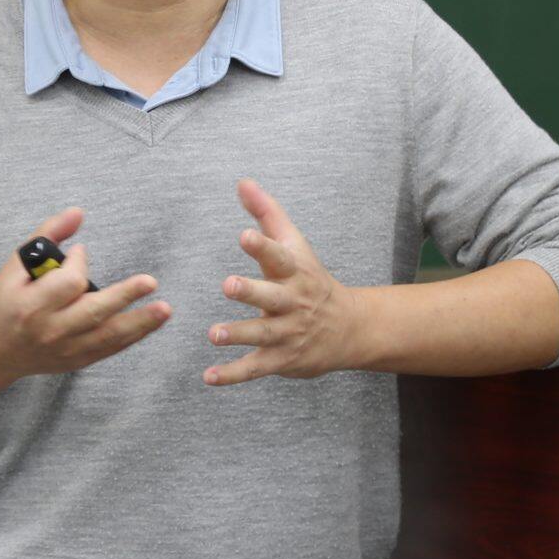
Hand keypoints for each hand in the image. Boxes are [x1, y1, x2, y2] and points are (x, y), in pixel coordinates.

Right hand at [0, 206, 173, 382]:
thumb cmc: (4, 302)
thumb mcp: (15, 266)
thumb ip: (47, 236)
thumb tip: (78, 212)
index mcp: (31, 305)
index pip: (68, 283)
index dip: (79, 263)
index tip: (79, 254)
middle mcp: (50, 330)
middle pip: (93, 312)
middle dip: (124, 296)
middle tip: (150, 282)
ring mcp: (66, 349)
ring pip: (108, 336)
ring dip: (140, 322)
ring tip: (164, 309)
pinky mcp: (77, 361)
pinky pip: (110, 349)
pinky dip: (132, 336)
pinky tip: (152, 322)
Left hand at [203, 179, 369, 386]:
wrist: (349, 328)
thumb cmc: (309, 279)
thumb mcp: (294, 244)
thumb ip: (266, 214)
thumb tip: (242, 182)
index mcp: (294, 272)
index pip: (279, 258)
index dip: (262, 246)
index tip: (244, 235)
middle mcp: (292, 303)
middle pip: (272, 297)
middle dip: (251, 292)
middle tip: (227, 285)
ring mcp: (288, 333)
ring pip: (263, 335)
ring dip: (239, 334)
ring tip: (213, 334)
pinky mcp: (282, 359)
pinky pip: (256, 368)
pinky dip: (233, 375)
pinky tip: (209, 376)